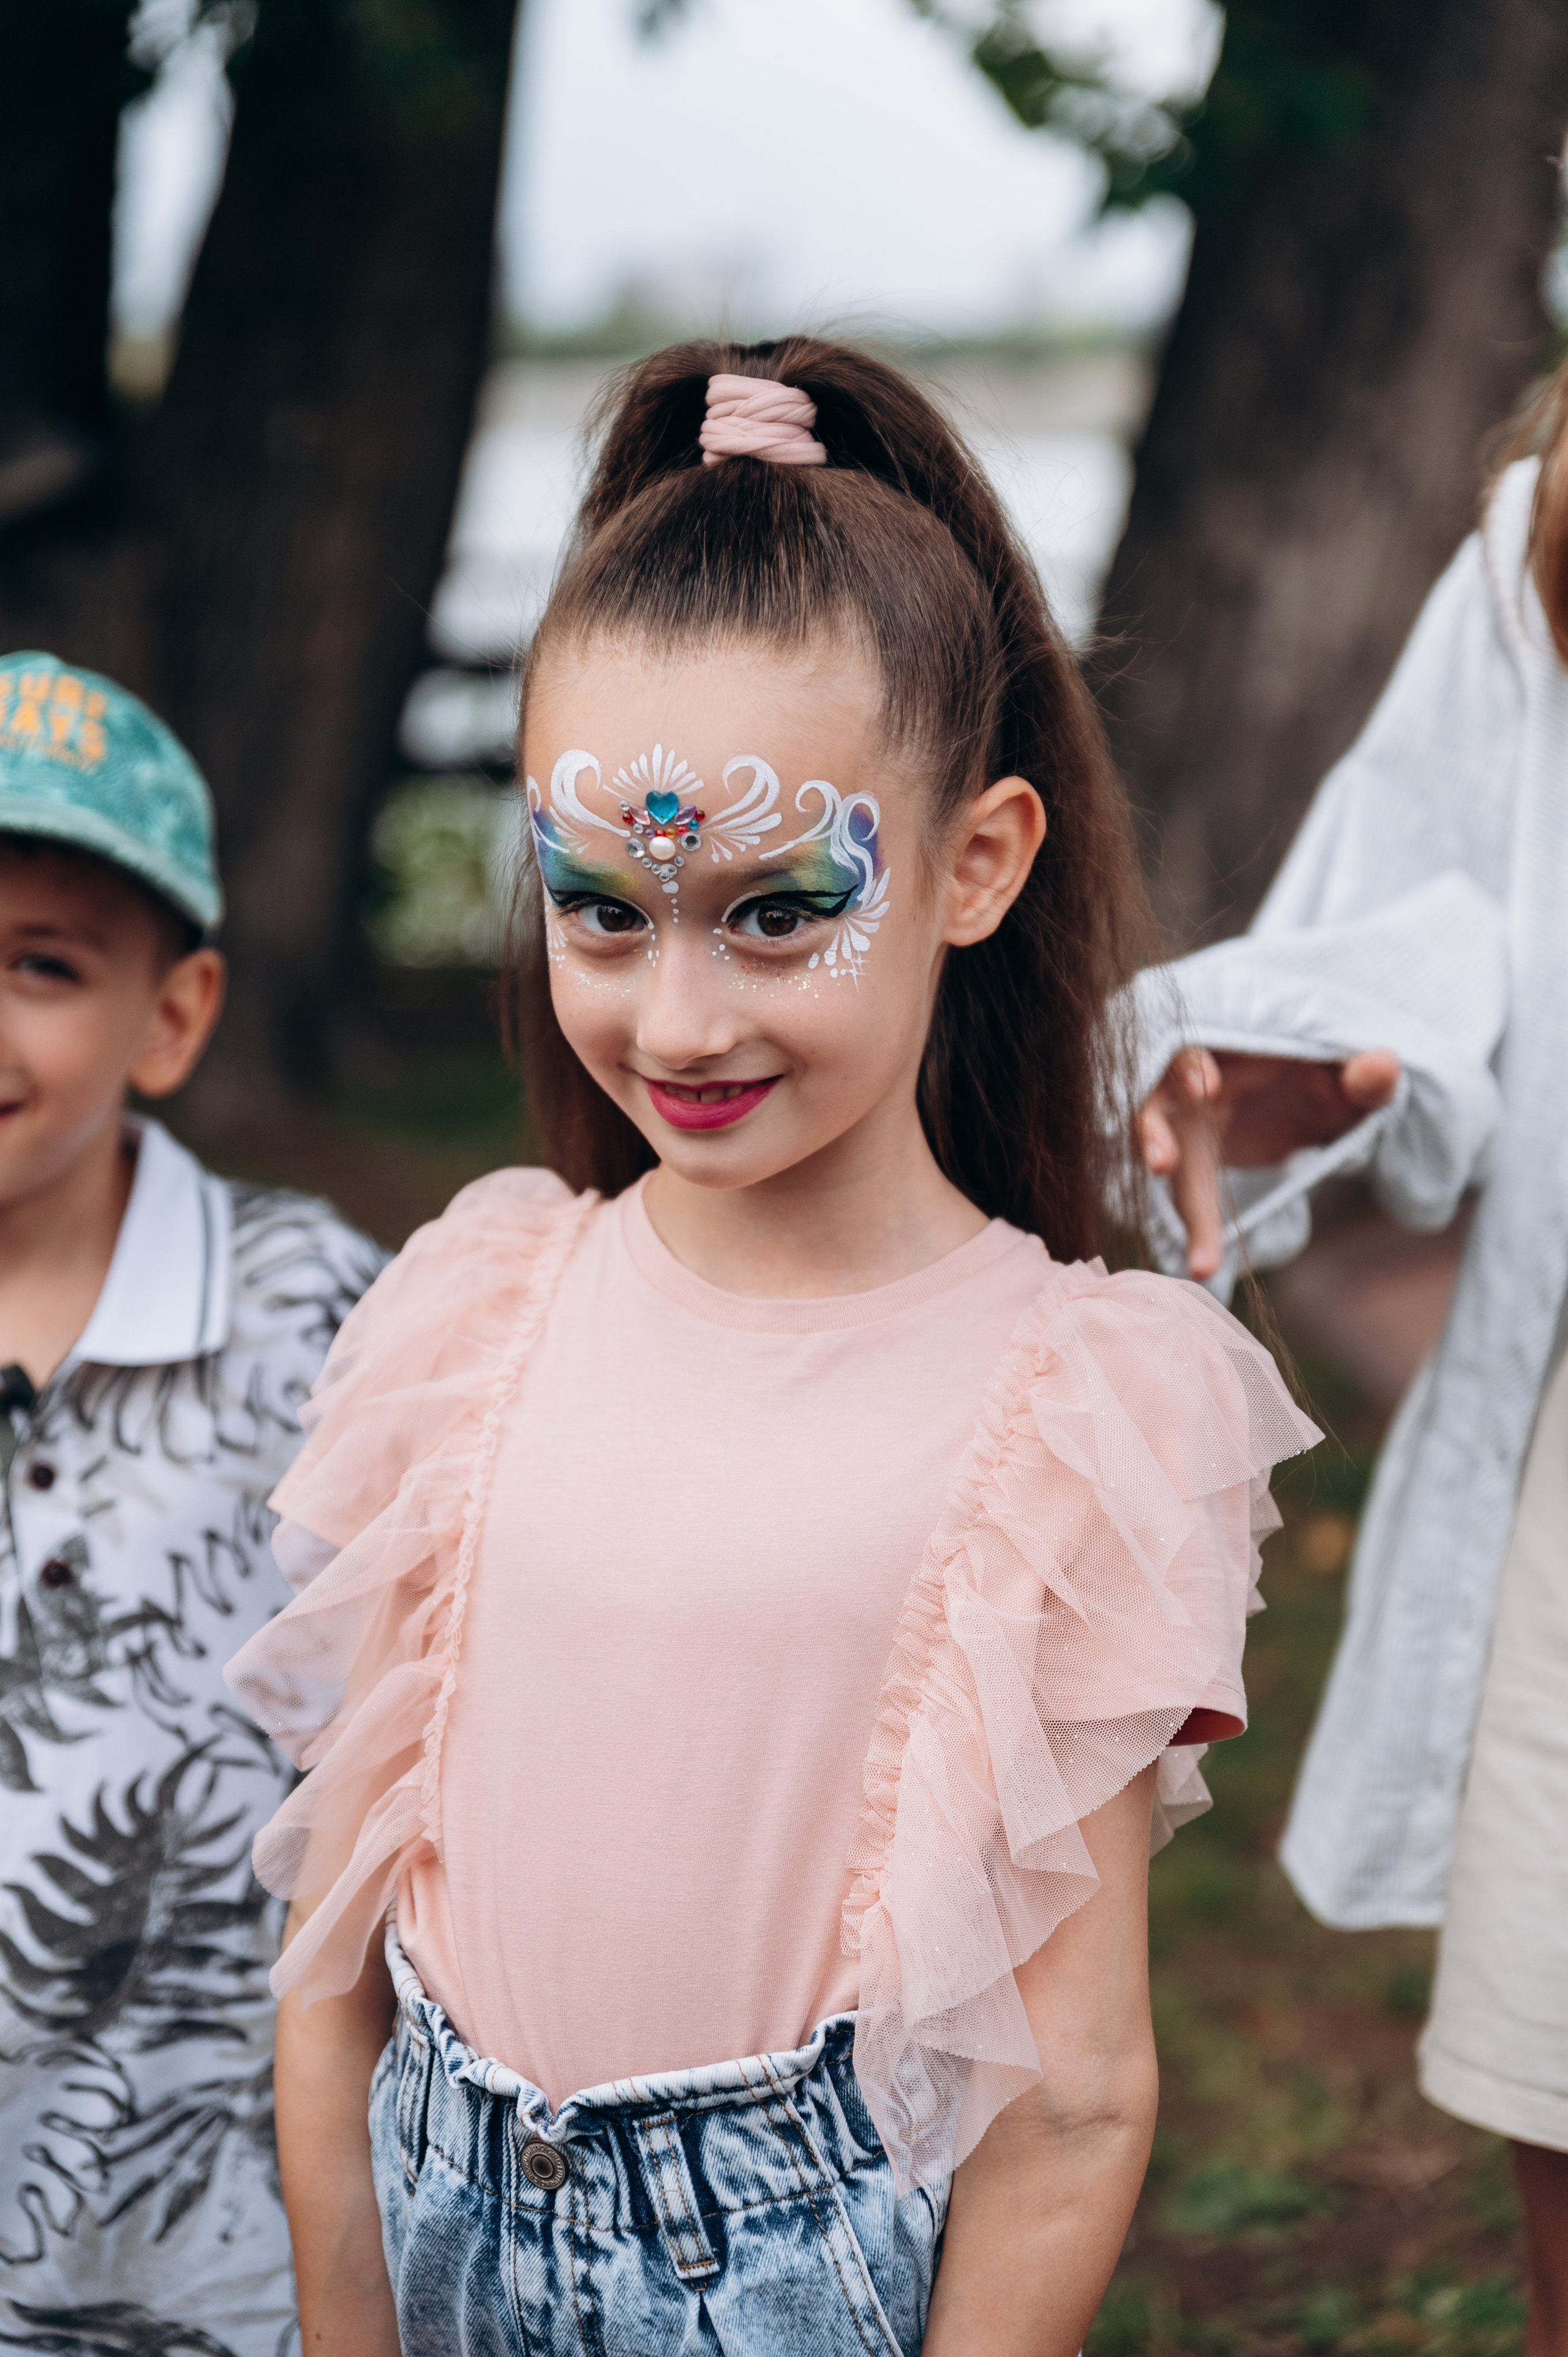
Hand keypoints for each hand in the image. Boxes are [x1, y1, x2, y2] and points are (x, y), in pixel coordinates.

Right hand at [1139, 1048, 1401, 1280]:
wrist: (1316, 1101)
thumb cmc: (1325, 1077)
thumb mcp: (1350, 1078)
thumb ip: (1366, 1074)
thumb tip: (1381, 1069)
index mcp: (1225, 1050)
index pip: (1189, 1046)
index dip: (1187, 1064)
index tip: (1204, 1087)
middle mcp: (1192, 1086)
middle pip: (1154, 1104)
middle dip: (1153, 1132)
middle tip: (1162, 1163)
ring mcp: (1189, 1127)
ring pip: (1167, 1158)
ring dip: (1180, 1202)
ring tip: (1199, 1258)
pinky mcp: (1193, 1160)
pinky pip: (1188, 1193)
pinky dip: (1198, 1228)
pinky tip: (1206, 1266)